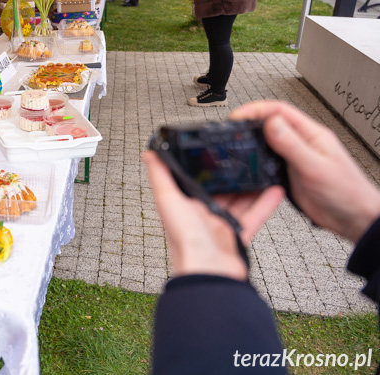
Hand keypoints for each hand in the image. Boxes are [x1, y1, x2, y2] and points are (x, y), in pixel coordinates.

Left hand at [143, 151, 284, 279]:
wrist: (210, 272)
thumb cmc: (185, 240)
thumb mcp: (168, 200)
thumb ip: (161, 176)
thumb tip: (149, 154)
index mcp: (184, 206)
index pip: (195, 181)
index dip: (205, 168)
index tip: (215, 152)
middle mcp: (202, 215)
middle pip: (220, 191)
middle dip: (231, 176)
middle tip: (245, 158)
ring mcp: (220, 226)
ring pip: (239, 202)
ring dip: (251, 187)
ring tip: (263, 169)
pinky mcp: (238, 237)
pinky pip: (254, 216)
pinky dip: (265, 204)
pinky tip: (276, 190)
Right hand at [231, 101, 379, 242]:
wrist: (354, 219)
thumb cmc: (346, 192)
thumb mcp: (315, 167)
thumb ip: (292, 145)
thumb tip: (271, 122)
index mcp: (311, 134)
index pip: (280, 111)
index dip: (256, 109)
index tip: (237, 116)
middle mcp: (302, 143)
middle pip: (270, 123)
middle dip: (249, 122)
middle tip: (230, 128)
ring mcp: (295, 158)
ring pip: (267, 142)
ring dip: (251, 140)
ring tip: (235, 143)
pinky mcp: (289, 173)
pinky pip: (267, 161)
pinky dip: (255, 159)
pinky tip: (248, 164)